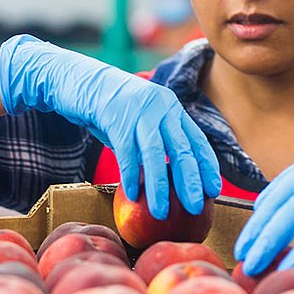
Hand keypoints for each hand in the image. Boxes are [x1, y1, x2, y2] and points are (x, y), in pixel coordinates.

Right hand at [0, 34, 220, 219]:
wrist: (79, 81)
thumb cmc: (111, 109)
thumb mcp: (140, 121)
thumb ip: (156, 142)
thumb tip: (170, 179)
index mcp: (171, 108)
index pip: (197, 140)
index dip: (207, 167)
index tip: (214, 190)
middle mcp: (161, 106)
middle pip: (181, 149)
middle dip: (190, 182)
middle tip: (194, 208)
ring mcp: (139, 110)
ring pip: (155, 154)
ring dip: (160, 187)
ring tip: (161, 212)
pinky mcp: (115, 116)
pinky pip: (127, 152)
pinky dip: (131, 175)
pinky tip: (132, 195)